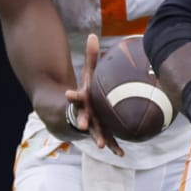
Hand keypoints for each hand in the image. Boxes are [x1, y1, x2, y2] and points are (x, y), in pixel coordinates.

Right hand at [64, 32, 123, 155]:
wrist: (71, 112)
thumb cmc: (85, 90)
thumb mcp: (88, 73)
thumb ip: (91, 56)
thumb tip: (93, 35)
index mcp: (80, 100)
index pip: (74, 97)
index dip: (72, 96)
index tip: (68, 94)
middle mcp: (82, 114)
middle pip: (81, 118)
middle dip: (81, 121)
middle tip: (82, 125)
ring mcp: (90, 125)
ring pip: (94, 132)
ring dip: (98, 139)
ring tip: (101, 147)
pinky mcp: (99, 132)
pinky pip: (107, 139)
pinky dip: (113, 146)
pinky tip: (122, 155)